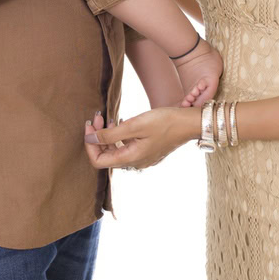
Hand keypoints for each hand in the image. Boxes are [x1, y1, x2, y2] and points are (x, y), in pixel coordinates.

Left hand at [83, 107, 198, 170]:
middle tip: (98, 117)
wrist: (189, 123)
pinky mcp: (147, 151)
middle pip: (106, 155)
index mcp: (130, 159)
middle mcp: (135, 163)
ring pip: (116, 151)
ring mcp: (142, 158)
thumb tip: (90, 139)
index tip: (89, 125)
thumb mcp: (135, 125)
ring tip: (108, 118)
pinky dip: (119, 136)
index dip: (90, 144)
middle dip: (98, 136)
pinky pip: (126, 148)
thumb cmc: (165, 122)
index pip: (98, 160)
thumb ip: (111, 134)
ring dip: (108, 136)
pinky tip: (121, 123)